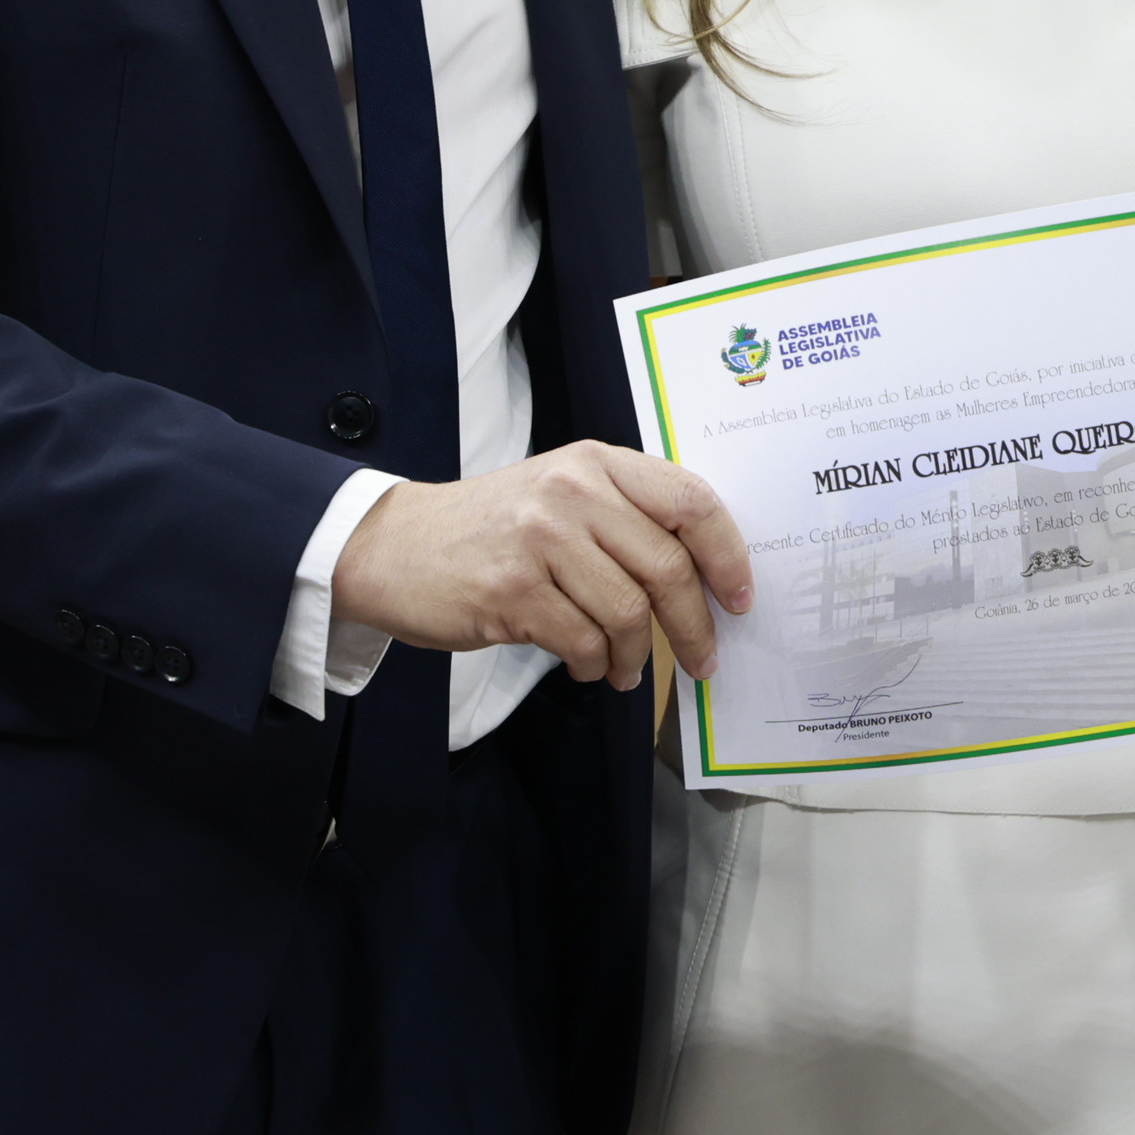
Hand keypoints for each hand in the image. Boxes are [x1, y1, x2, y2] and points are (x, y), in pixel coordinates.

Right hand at [330, 441, 753, 690]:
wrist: (393, 546)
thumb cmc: (491, 528)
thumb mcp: (563, 495)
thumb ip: (627, 517)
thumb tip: (704, 574)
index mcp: (598, 464)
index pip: (691, 499)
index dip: (728, 554)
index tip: (741, 597)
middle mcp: (573, 493)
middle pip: (667, 567)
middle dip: (693, 626)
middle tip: (701, 659)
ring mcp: (540, 540)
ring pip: (628, 613)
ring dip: (637, 656)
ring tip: (627, 670)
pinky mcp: (512, 591)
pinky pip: (583, 642)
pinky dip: (596, 666)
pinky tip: (589, 667)